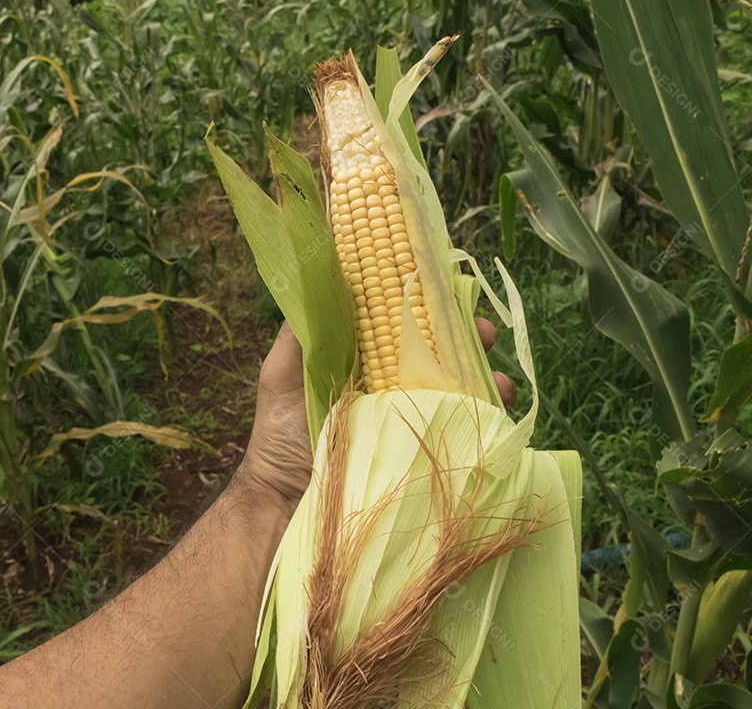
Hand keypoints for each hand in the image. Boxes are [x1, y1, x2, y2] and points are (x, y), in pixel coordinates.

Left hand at [237, 318, 516, 513]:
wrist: (285, 503)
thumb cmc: (279, 435)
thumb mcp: (283, 373)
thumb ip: (302, 330)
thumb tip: (321, 276)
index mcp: (364, 362)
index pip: (405, 325)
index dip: (430, 308)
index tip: (450, 293)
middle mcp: (393, 386)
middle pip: (441, 353)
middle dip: (468, 338)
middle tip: (482, 332)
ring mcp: (411, 420)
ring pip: (460, 388)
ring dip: (488, 376)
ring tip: (501, 380)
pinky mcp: (423, 453)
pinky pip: (463, 430)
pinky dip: (488, 418)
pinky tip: (499, 410)